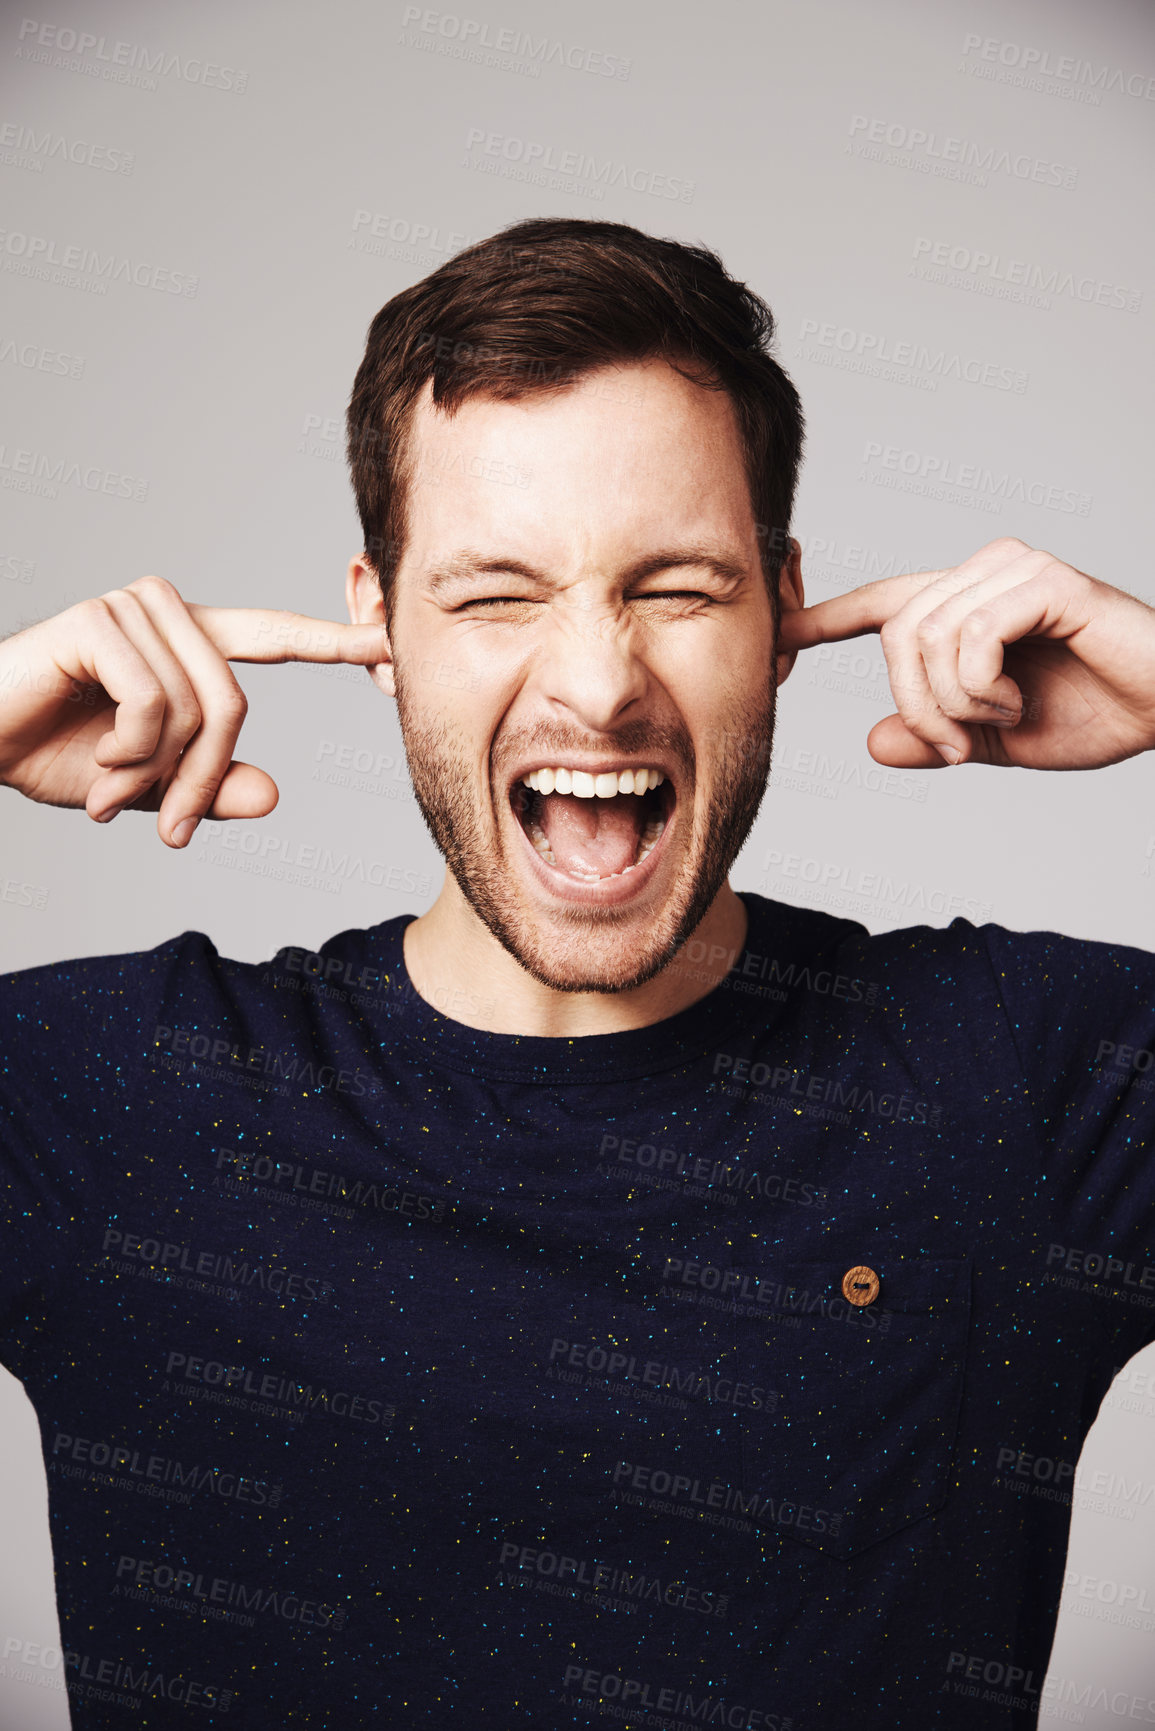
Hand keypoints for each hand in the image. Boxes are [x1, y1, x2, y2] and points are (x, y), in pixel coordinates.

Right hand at [0, 576, 386, 844]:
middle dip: (201, 779)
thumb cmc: (52, 755)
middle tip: (164, 828)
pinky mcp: (97, 620)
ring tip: (108, 788)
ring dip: (156, 771)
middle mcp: (166, 613)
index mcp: (186, 642)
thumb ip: (205, 788)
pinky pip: (154, 703)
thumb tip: (272, 794)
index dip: (334, 639)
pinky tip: (96, 763)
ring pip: (198, 707)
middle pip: (234, 703)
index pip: (273, 636)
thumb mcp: (145, 787)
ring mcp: (132, 608)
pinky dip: (130, 752)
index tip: (391, 641)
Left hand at [779, 537, 1154, 768]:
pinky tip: (1016, 703)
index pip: (883, 602)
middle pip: (894, 633)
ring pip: (924, 638)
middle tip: (959, 749)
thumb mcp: (996, 741)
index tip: (779, 638)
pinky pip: (968, 637)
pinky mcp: (1044, 581)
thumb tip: (872, 742)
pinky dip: (981, 689)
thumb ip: (936, 739)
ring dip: (952, 705)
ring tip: (999, 723)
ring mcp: (1012, 569)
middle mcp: (983, 572)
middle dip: (916, 706)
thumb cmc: (1095, 715)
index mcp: (967, 603)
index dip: (826, 618)